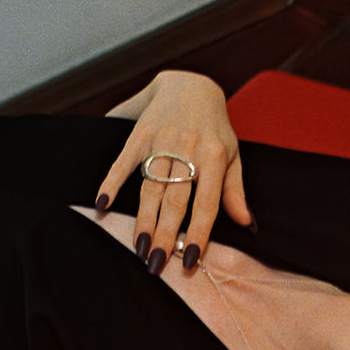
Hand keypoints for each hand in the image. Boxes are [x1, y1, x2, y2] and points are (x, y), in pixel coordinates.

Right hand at [95, 71, 251, 272]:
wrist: (189, 84)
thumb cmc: (215, 128)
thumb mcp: (232, 155)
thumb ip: (235, 190)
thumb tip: (248, 224)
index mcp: (214, 157)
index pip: (206, 204)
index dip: (199, 234)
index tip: (191, 261)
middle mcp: (187, 149)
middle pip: (174, 200)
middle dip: (166, 234)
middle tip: (157, 264)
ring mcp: (161, 141)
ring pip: (150, 188)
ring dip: (143, 220)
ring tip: (139, 248)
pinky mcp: (140, 134)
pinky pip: (123, 162)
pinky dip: (111, 182)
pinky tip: (101, 205)